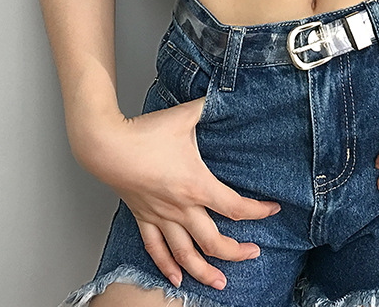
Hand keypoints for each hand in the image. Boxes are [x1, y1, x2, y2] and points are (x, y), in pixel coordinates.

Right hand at [70, 96, 281, 290]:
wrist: (106, 145)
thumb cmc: (145, 132)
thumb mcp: (185, 115)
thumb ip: (210, 106)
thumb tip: (228, 94)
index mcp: (196, 185)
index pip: (235, 207)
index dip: (258, 211)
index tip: (272, 209)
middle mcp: (180, 208)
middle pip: (214, 241)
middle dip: (237, 252)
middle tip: (254, 253)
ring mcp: (161, 217)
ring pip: (186, 254)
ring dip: (204, 272)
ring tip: (221, 284)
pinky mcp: (143, 218)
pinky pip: (156, 250)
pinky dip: (167, 267)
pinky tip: (176, 279)